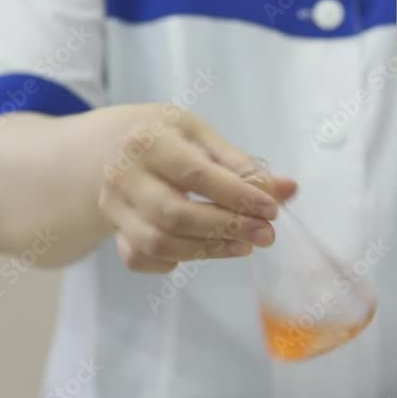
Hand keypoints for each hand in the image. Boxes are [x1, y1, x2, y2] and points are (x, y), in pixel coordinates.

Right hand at [96, 104, 296, 272]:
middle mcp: (124, 175)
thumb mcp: (201, 135)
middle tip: (265, 234)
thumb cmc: (166, 138)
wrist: (108, 145)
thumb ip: (242, 163)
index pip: (196, 174)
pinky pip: (141, 259)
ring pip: (160, 243)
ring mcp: (114, 207)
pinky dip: (173, 262)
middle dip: (227, 228)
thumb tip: (289, 189)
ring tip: (244, 246)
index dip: (237, 195)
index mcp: (150, 141)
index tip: (271, 209)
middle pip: (177, 214)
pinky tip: (202, 250)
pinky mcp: (113, 231)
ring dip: (209, 250)